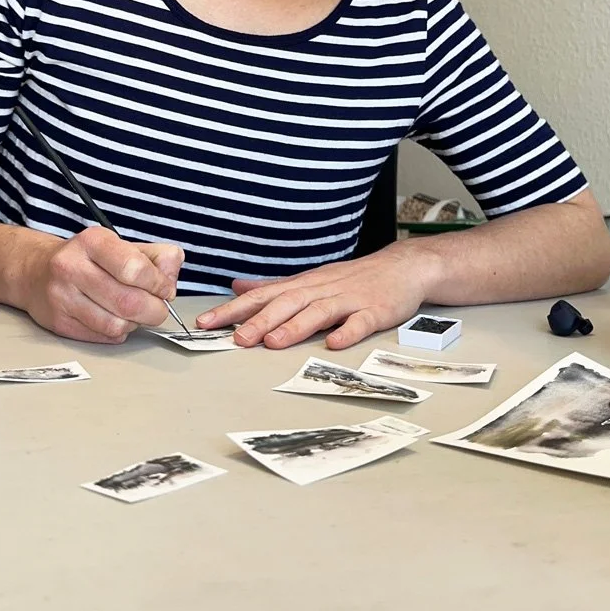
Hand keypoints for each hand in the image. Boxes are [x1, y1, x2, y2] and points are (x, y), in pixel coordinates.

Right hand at [20, 226, 183, 342]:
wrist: (35, 271)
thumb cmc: (88, 259)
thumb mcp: (123, 245)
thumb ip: (157, 257)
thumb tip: (171, 278)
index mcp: (93, 241)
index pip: (135, 268)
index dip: (159, 284)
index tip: (166, 289)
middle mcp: (72, 267)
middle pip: (128, 302)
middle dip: (154, 311)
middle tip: (158, 309)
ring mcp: (61, 296)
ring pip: (116, 324)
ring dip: (135, 323)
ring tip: (134, 313)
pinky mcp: (58, 322)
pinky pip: (102, 337)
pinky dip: (118, 332)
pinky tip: (115, 318)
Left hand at [196, 243, 427, 349]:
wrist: (403, 267)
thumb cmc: (353, 278)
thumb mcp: (310, 278)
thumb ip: (275, 286)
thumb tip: (238, 286)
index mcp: (304, 284)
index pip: (263, 295)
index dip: (234, 309)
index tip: (206, 322)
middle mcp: (322, 289)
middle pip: (286, 303)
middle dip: (259, 320)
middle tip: (236, 338)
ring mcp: (349, 300)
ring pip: (318, 312)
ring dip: (294, 327)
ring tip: (272, 342)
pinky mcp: (374, 311)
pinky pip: (360, 322)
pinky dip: (346, 332)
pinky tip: (334, 344)